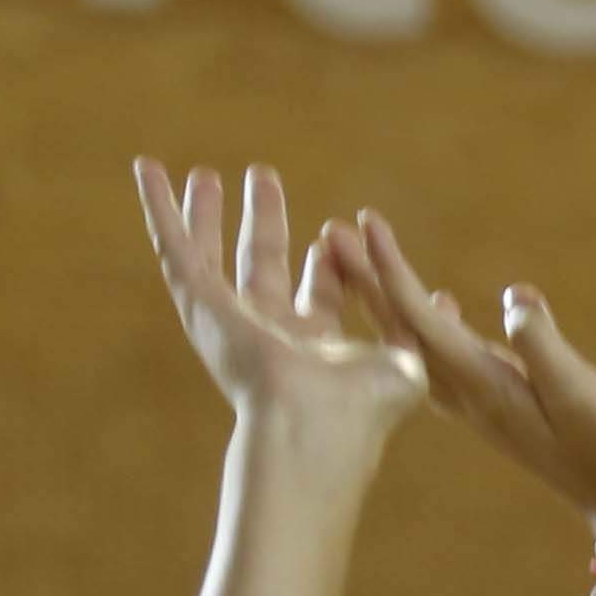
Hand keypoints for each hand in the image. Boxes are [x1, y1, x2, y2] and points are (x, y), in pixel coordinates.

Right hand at [135, 160, 421, 461]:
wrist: (310, 424)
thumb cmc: (362, 407)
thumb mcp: (403, 359)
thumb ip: (415, 325)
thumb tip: (447, 300)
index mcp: (315, 348)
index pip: (320, 294)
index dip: (331, 265)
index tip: (335, 232)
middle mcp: (267, 333)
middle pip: (262, 266)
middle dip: (265, 224)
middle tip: (263, 178)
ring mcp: (227, 321)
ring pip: (207, 255)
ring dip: (205, 214)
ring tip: (202, 174)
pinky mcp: (201, 305)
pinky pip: (174, 247)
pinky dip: (160, 208)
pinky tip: (148, 170)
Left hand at [329, 214, 595, 533]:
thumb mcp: (588, 397)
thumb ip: (547, 350)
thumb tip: (514, 298)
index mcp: (488, 389)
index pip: (423, 322)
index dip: (392, 271)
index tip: (364, 223)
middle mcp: (475, 397)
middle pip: (402, 332)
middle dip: (367, 281)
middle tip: (332, 233)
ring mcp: (488, 404)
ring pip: (418, 345)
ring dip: (389, 301)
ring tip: (365, 262)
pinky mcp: (509, 405)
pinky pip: (449, 359)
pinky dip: (432, 325)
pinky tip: (439, 304)